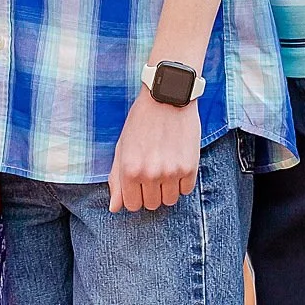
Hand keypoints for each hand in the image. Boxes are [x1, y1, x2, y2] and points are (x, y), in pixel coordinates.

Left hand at [108, 90, 200, 211]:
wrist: (167, 97)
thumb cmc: (141, 121)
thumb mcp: (122, 147)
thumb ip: (116, 179)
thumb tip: (114, 208)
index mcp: (129, 170)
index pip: (132, 205)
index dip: (134, 196)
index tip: (138, 184)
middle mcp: (150, 174)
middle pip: (152, 205)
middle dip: (150, 192)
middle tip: (152, 172)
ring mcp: (171, 172)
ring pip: (169, 200)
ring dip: (166, 189)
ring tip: (164, 167)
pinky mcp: (190, 168)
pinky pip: (185, 190)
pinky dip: (181, 182)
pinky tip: (176, 163)